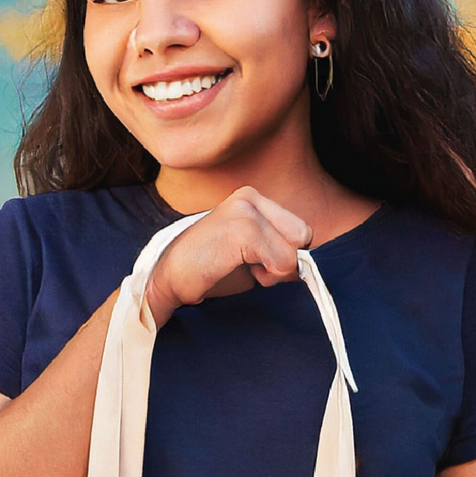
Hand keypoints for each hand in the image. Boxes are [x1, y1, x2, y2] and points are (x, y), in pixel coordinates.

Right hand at [144, 186, 312, 327]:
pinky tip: (234, 268)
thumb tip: (307, 265)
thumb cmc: (207, 271)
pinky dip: (266, 276)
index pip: (299, 230)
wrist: (168, 279)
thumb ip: (278, 253)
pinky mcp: (243, 229)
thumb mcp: (249, 257)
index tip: (254, 264)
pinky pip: (282, 261)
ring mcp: (247, 210)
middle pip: (304, 235)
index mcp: (252, 199)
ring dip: (273, 272)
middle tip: (248, 267)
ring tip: (238, 267)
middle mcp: (251, 197)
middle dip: (283, 260)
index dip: (285, 255)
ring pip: (294, 251)